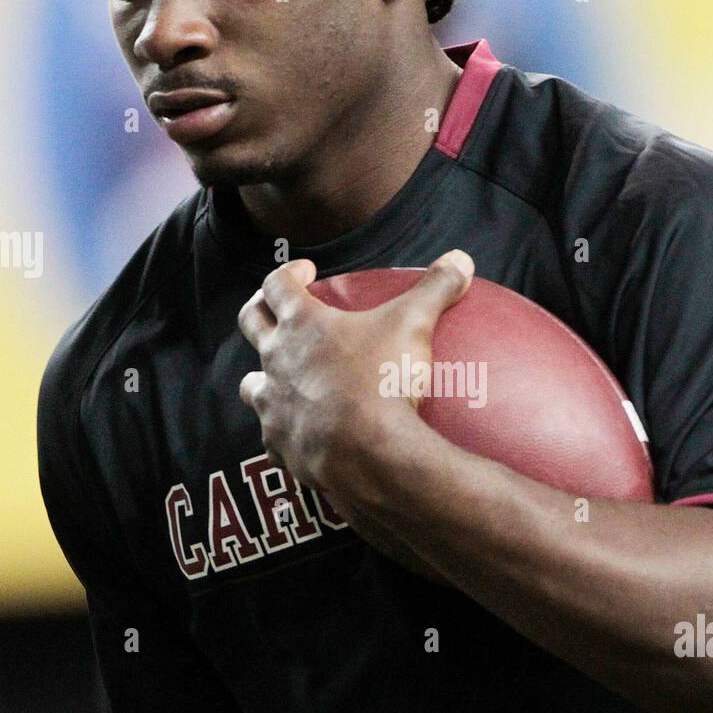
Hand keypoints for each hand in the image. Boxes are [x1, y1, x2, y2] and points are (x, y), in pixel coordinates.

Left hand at [237, 251, 474, 502]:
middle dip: (261, 310)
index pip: (277, 284)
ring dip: (262, 377)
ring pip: (251, 385)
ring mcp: (273, 406)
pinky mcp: (281, 445)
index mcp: (301, 324)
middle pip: (251, 324)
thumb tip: (460, 259)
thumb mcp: (414, 325)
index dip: (289, 272)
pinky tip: (298, 435)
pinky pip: (272, 438)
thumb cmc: (383, 379)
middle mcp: (276, 360)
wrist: (367, 453)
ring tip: (282, 378)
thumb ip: (435, 289)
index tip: (306, 272)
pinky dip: (282, 432)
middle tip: (278, 310)